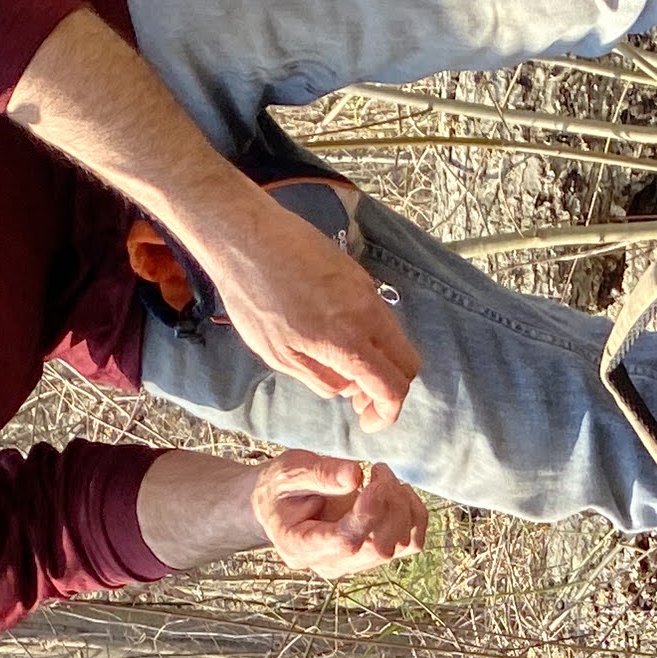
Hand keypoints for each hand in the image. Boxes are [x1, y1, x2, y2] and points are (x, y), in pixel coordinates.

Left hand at [200, 202, 422, 425]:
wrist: (248, 236)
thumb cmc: (254, 297)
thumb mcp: (279, 354)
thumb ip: (320, 378)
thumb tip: (347, 387)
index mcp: (347, 342)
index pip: (392, 387)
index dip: (387, 413)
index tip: (368, 422)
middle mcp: (367, 315)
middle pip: (409, 363)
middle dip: (393, 389)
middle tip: (362, 400)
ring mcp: (366, 291)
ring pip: (397, 338)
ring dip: (383, 362)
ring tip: (347, 370)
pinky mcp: (358, 275)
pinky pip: (380, 315)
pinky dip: (373, 337)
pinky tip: (341, 339)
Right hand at [252, 452, 423, 577]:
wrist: (280, 504)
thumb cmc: (281, 487)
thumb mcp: (289, 471)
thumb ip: (320, 473)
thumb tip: (355, 475)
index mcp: (300, 546)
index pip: (345, 542)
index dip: (368, 513)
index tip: (373, 479)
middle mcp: (330, 563)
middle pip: (378, 547)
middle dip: (389, 503)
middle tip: (378, 469)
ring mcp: (355, 563)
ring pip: (400, 545)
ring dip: (402, 505)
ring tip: (381, 474)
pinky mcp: (374, 554)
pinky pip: (411, 543)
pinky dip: (414, 513)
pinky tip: (397, 490)